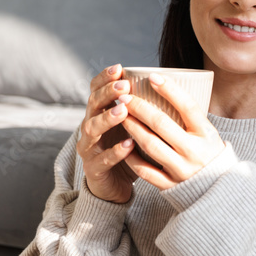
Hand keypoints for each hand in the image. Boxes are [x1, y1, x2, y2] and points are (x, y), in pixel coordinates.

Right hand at [75, 64, 138, 203]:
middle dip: (107, 94)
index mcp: (98, 114)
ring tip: (123, 111)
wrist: (113, 187)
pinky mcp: (93, 169)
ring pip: (92, 130)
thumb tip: (166, 85)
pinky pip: (102, 159)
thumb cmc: (126, 151)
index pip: (95, 90)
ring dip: (108, 118)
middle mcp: (89, 127)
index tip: (119, 68)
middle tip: (124, 87)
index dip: (104, 78)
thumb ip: (140, 109)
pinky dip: (115, 151)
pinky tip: (128, 144)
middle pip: (91, 105)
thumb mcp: (132, 127)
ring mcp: (89, 148)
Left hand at [121, 73, 225, 190]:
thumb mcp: (207, 133)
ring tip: (121, 115)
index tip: (152, 77)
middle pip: (162, 124)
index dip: (170, 90)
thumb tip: (164, 87)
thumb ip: (190, 117)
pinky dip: (132, 157)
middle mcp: (195, 151)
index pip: (188, 106)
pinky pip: (145, 171)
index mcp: (207, 134)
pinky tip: (123, 144)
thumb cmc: (208, 153)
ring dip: (132, 128)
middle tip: (125, 97)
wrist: (218, 190)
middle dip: (139, 107)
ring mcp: (182, 170)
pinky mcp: (171, 186)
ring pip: (150, 145)